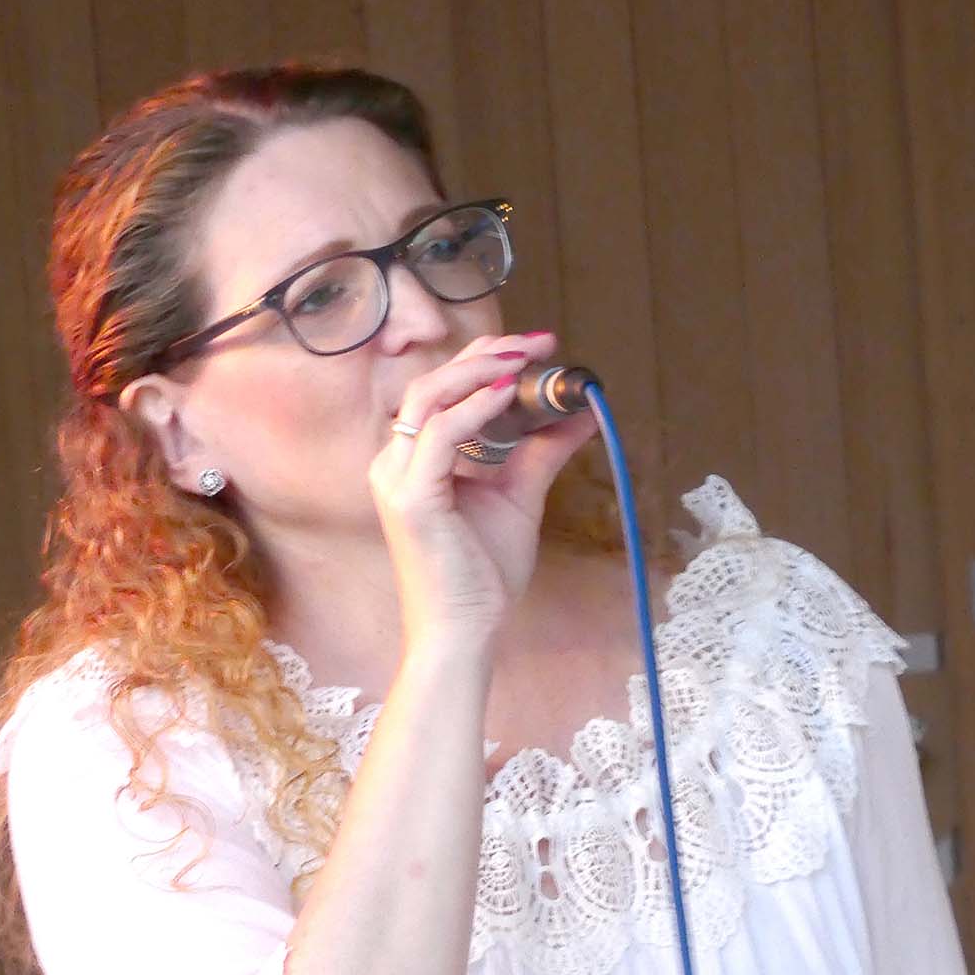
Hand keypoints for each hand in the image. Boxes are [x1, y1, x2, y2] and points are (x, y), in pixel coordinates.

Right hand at [367, 331, 595, 645]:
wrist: (465, 631)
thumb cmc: (483, 576)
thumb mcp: (520, 498)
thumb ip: (542, 453)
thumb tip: (579, 414)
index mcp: (414, 460)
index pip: (441, 390)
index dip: (484, 359)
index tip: (535, 347)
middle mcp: (395, 463)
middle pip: (431, 384)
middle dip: (485, 355)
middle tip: (537, 343)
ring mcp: (396, 480)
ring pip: (428, 399)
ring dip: (479, 372)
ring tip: (525, 361)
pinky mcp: (410, 499)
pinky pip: (439, 436)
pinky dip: (474, 410)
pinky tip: (508, 395)